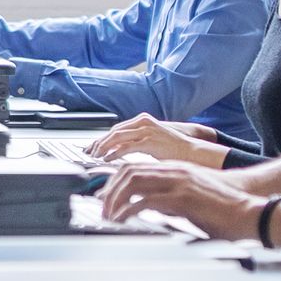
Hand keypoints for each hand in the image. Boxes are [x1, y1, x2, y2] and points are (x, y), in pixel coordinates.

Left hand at [88, 117, 222, 167]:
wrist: (193, 152)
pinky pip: (126, 146)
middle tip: (88, 152)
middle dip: (99, 142)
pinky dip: (114, 153)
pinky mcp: (150, 141)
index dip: (102, 138)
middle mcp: (143, 122)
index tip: (91, 147)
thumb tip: (117, 152)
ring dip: (103, 147)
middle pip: (113, 131)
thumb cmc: (174, 151)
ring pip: (117, 137)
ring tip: (95, 156)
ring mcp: (146, 130)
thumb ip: (135, 144)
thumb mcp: (151, 144)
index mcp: (143, 120)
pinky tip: (107, 159)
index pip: (116, 128)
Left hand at [97, 157, 257, 238]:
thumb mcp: (190, 201)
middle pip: (129, 171)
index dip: (116, 181)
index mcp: (176, 170)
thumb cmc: (225, 211)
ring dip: (115, 199)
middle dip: (110, 189)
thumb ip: (170, 201)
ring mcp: (178, 182)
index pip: (136, 167)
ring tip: (109, 216)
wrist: (251, 213)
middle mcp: (175, 171)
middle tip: (102, 208)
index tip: (105, 197)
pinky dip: (128, 210)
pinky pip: (145, 200)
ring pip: (133, 181)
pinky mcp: (182, 198)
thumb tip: (150, 209)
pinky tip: (123, 220)